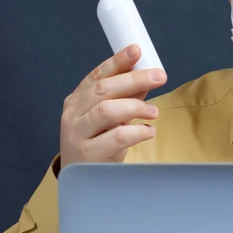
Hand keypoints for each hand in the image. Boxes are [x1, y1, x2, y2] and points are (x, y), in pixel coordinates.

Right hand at [60, 44, 167, 168]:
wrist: (84, 182)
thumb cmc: (100, 144)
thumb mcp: (112, 118)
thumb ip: (127, 96)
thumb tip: (147, 75)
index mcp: (77, 100)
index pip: (97, 75)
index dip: (117, 61)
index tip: (136, 50)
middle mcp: (73, 114)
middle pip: (103, 90)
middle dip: (134, 80)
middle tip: (160, 76)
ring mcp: (76, 135)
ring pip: (106, 111)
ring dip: (135, 107)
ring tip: (154, 112)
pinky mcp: (87, 156)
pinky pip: (115, 138)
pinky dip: (136, 132)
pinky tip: (148, 131)